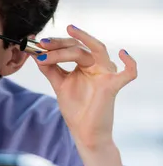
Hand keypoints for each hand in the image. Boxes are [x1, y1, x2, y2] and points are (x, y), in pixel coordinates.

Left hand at [32, 25, 136, 150]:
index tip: (38, 43)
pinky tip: (123, 53)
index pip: (72, 47)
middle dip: (61, 44)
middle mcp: (98, 66)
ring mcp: (107, 75)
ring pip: (97, 52)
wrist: (84, 132)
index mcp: (86, 64)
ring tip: (67, 34)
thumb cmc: (76, 108)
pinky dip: (130, 63)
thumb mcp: (59, 84)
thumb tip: (36, 53)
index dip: (56, 43)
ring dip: (80, 43)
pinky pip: (128, 73)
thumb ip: (49, 69)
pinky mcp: (113, 86)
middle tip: (43, 43)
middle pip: (81, 47)